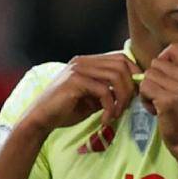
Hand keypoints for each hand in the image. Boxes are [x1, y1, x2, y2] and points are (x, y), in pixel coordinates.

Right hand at [21, 53, 139, 134]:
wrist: (41, 119)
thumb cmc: (66, 110)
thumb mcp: (93, 99)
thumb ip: (109, 92)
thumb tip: (133, 92)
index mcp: (87, 62)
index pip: (120, 58)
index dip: (134, 74)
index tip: (136, 94)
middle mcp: (83, 62)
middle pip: (121, 65)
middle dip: (130, 87)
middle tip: (126, 107)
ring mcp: (78, 69)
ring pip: (115, 76)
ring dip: (121, 98)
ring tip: (116, 114)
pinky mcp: (74, 81)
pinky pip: (104, 91)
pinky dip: (110, 107)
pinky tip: (105, 119)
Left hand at [139, 44, 177, 155]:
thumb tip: (157, 63)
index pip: (175, 48)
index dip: (163, 58)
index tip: (162, 74)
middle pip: (156, 63)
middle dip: (153, 78)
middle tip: (160, 95)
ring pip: (148, 76)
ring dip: (147, 90)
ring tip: (157, 104)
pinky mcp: (167, 101)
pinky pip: (144, 88)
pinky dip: (145, 100)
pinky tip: (155, 111)